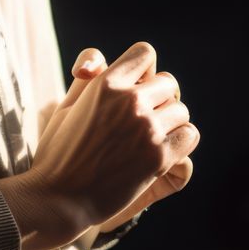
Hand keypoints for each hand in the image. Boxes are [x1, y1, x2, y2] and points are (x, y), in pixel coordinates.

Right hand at [63, 51, 196, 232]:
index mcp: (105, 83)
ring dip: (170, 121)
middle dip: (160, 96)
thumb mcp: (67, 103)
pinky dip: (181, 141)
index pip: (145, 53)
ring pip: (181, 110)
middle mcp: (129, 100)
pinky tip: (164, 149)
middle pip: (169, 82)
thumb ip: (89, 79)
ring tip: (152, 135)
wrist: (60, 195)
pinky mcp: (159, 157)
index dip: (143, 68)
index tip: (136, 84)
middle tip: (146, 116)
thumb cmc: (59, 149)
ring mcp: (147, 128)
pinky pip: (189, 135)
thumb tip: (99, 64)